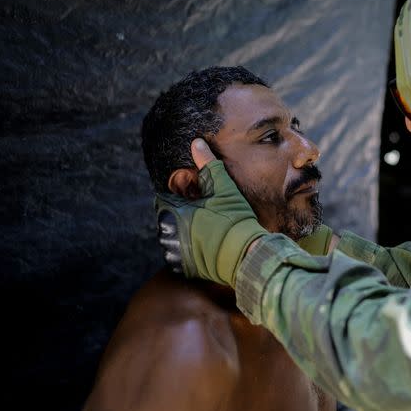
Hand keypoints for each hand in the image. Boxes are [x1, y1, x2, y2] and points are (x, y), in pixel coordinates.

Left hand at [155, 139, 266, 285]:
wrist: (246, 255)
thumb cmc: (235, 219)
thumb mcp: (224, 188)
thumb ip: (208, 165)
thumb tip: (196, 142)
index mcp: (171, 212)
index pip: (164, 198)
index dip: (179, 196)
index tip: (194, 198)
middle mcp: (167, 234)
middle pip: (167, 217)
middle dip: (180, 213)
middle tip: (203, 213)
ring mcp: (174, 253)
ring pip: (172, 236)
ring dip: (182, 232)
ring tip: (205, 229)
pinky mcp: (183, 268)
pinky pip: (179, 255)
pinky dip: (188, 249)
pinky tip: (205, 245)